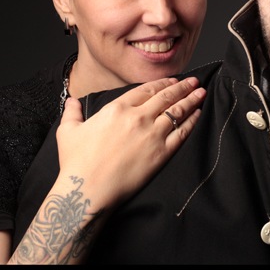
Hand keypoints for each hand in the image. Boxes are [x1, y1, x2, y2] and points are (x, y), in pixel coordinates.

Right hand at [57, 76, 205, 210]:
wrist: (88, 190)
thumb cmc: (76, 163)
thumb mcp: (68, 131)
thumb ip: (72, 113)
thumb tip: (71, 101)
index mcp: (117, 108)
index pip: (146, 90)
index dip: (162, 83)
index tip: (173, 80)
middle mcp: (137, 117)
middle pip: (166, 97)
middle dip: (182, 87)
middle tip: (194, 81)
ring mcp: (151, 134)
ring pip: (176, 111)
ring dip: (191, 100)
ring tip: (201, 92)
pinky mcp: (161, 153)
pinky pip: (181, 133)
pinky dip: (191, 122)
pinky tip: (198, 115)